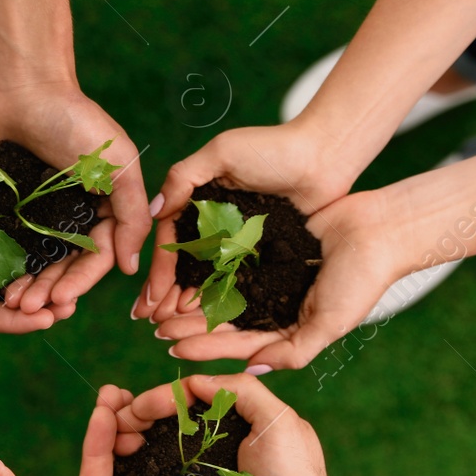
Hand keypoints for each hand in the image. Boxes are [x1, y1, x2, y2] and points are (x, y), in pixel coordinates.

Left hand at [0, 79, 148, 314]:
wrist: (20, 84)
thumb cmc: (74, 118)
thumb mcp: (116, 164)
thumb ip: (132, 214)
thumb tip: (132, 268)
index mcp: (103, 206)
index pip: (96, 257)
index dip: (79, 283)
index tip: (60, 301)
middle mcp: (72, 213)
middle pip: (63, 266)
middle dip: (49, 291)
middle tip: (28, 308)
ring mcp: (38, 210)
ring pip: (34, 261)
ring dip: (26, 285)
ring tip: (10, 302)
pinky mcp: (7, 203)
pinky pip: (6, 243)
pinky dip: (3, 265)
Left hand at [73, 381, 284, 475]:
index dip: (96, 441)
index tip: (104, 404)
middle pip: (115, 466)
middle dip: (113, 426)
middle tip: (116, 390)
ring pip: (143, 462)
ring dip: (137, 429)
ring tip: (138, 396)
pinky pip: (174, 468)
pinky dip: (168, 442)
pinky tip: (172, 418)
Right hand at [134, 122, 349, 324]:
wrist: (325, 157)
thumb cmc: (273, 147)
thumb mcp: (222, 152)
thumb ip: (184, 177)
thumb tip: (155, 211)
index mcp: (199, 201)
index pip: (171, 241)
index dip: (159, 271)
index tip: (149, 299)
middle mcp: (215, 224)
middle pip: (185, 267)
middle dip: (166, 295)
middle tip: (152, 323)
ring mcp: (240, 240)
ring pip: (209, 279)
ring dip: (190, 304)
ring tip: (175, 328)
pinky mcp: (264, 251)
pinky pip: (240, 280)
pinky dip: (223, 299)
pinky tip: (211, 320)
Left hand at [146, 190, 407, 372]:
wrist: (381, 228)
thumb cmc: (363, 280)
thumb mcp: (329, 323)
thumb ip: (293, 351)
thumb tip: (252, 372)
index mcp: (288, 325)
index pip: (239, 343)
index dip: (206, 347)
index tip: (172, 350)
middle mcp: (276, 301)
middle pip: (224, 317)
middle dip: (190, 324)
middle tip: (154, 327)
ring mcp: (270, 272)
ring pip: (222, 288)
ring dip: (192, 295)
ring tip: (161, 301)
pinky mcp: (267, 242)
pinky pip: (230, 255)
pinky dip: (207, 263)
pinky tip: (181, 265)